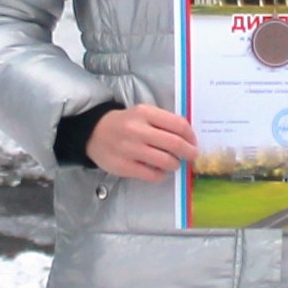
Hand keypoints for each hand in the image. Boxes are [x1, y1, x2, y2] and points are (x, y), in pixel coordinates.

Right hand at [83, 104, 198, 181]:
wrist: (94, 133)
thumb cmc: (124, 123)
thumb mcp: (142, 114)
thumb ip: (163, 122)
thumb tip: (188, 137)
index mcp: (144, 113)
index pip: (178, 124)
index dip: (191, 135)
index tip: (193, 141)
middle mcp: (137, 130)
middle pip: (175, 144)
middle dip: (189, 152)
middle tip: (192, 156)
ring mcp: (130, 149)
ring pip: (165, 161)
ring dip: (175, 164)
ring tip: (174, 163)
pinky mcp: (124, 166)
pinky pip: (152, 175)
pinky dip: (161, 174)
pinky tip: (160, 171)